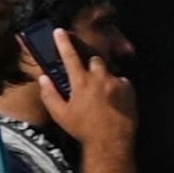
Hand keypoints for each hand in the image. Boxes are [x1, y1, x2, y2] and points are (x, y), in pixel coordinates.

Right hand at [33, 37, 138, 161]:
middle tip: (87, 82)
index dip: (63, 43)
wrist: (111, 140)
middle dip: (90, 67)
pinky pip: (122, 82)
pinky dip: (116, 88)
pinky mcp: (130, 89)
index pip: (69, 57)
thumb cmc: (83, 128)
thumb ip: (50, 94)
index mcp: (81, 82)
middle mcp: (100, 78)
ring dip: (104, 79)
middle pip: (94, 61)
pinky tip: (113, 102)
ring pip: (109, 73)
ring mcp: (117, 82)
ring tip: (101, 97)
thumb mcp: (60, 114)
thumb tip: (44, 78)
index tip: (60, 31)